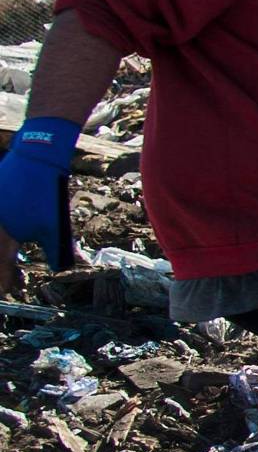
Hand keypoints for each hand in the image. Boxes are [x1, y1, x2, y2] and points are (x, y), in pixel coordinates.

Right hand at [0, 121, 78, 280]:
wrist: (36, 159)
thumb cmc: (46, 195)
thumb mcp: (55, 227)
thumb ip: (55, 251)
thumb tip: (58, 269)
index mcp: (3, 235)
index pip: (1, 266)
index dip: (5, 281)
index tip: (8, 293)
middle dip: (2, 271)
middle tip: (12, 283)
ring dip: (2, 256)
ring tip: (13, 267)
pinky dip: (1, 239)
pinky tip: (9, 245)